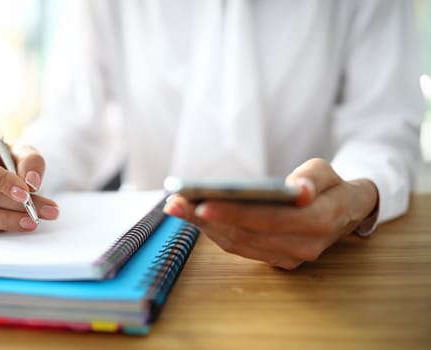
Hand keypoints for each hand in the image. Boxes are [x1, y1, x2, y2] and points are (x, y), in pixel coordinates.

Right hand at [0, 138, 58, 233]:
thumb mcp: (25, 153)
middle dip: (16, 205)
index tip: (25, 193)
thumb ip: (31, 162)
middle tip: (46, 210)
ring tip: (33, 221)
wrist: (1, 172)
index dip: (0, 182)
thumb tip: (32, 182)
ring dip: (8, 221)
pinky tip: (16, 225)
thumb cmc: (9, 160)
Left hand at [163, 158, 378, 269]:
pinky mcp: (275, 259)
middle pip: (247, 234)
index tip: (203, 203)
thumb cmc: (330, 186)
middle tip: (176, 202)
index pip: (271, 220)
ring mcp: (289, 257)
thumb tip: (299, 190)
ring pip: (239, 244)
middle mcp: (303, 246)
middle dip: (208, 219)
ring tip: (176, 207)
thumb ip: (314, 177)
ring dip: (203, 227)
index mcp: (320, 221)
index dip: (235, 214)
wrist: (345, 212)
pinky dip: (214, 232)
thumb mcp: (328, 171)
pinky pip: (240, 247)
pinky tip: (192, 216)